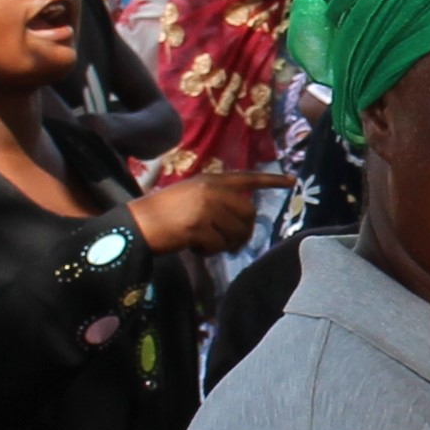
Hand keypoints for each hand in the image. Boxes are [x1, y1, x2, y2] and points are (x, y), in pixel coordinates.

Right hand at [126, 169, 275, 257]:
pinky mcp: (198, 226)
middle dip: (244, 232)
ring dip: (224, 244)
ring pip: (235, 232)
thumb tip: (243, 221)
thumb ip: (217, 199)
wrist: (138, 224)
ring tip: (204, 242)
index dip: (271, 180)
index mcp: (211, 180)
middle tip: (230, 243)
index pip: (247, 177)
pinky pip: (218, 245)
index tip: (292, 182)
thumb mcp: (192, 195)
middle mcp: (211, 190)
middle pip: (248, 213)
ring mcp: (205, 207)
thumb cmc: (164, 213)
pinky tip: (194, 246)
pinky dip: (209, 251)